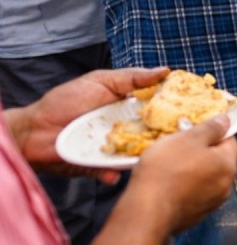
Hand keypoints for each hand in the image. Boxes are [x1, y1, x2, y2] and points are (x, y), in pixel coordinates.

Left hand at [12, 67, 169, 183]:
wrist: (34, 129)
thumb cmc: (65, 101)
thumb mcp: (100, 81)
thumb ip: (132, 78)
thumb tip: (165, 71)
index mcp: (129, 108)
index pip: (158, 109)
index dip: (175, 109)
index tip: (194, 108)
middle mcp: (127, 129)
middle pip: (155, 134)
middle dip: (168, 136)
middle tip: (181, 136)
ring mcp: (115, 149)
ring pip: (138, 155)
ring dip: (145, 156)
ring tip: (152, 156)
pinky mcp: (100, 167)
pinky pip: (113, 172)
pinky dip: (114, 173)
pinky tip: (114, 171)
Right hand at [130, 114, 236, 233]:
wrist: (147, 212)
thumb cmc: (167, 169)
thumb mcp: (187, 139)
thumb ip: (211, 128)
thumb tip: (226, 121)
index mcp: (228, 165)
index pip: (231, 141)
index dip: (214, 132)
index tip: (195, 129)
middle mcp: (226, 185)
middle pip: (219, 160)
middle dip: (202, 151)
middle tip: (179, 145)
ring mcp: (212, 203)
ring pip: (206, 178)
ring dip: (193, 169)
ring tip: (170, 164)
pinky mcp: (196, 215)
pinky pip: (194, 193)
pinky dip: (185, 186)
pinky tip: (168, 182)